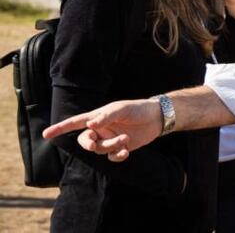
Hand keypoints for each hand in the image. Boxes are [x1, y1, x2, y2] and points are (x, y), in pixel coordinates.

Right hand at [42, 99, 160, 161]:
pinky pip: (112, 157)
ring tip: (125, 138)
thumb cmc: (138, 109)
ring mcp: (110, 139)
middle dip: (87, 144)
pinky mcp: (121, 148)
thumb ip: (105, 116)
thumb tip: (89, 125)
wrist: (157, 117)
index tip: (46, 134)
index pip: (75, 122)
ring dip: (110, 146)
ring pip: (100, 150)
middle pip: (84, 141)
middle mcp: (101, 129)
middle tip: (93, 144)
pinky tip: (125, 151)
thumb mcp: (122, 109)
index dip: (61, 128)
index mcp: (98, 117)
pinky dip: (117, 155)